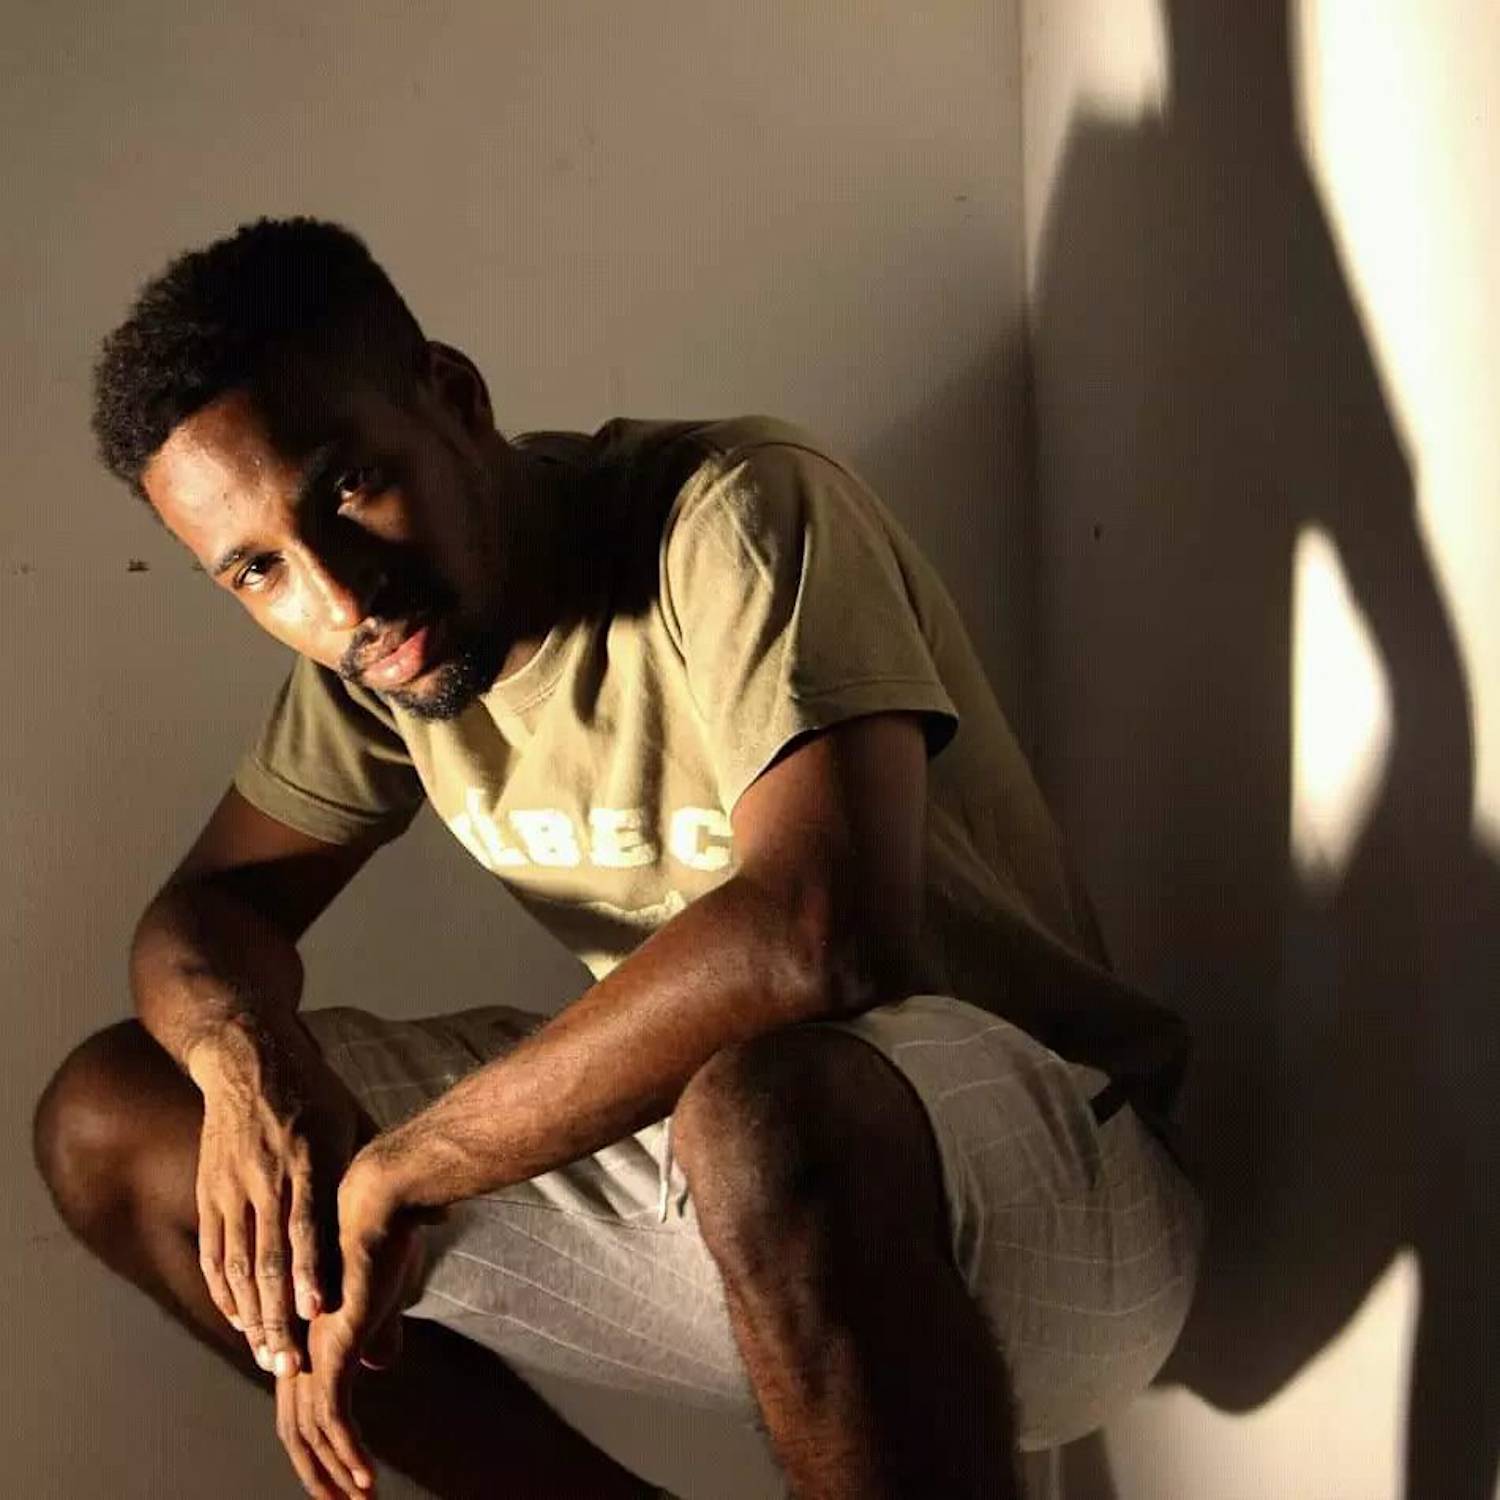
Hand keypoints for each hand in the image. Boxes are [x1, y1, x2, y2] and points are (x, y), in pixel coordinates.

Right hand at [189, 1015, 377, 1378]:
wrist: (249, 1058)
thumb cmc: (316, 1093)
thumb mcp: (357, 1120)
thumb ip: (389, 1170)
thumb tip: (447, 1215)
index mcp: (309, 1155)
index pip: (308, 1222)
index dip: (311, 1270)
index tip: (318, 1312)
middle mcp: (267, 1173)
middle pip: (269, 1256)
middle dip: (280, 1314)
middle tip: (291, 1365)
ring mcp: (233, 1184)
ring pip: (238, 1262)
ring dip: (253, 1315)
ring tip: (270, 1358)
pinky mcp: (210, 1190)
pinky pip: (214, 1251)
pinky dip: (225, 1290)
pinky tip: (240, 1321)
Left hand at [274, 1153, 433, 1499]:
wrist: (381, 1199)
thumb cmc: (386, 1234)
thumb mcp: (383, 1294)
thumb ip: (377, 1329)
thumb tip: (380, 1363)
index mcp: (306, 1334)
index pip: (301, 1405)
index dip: (319, 1446)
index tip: (342, 1476)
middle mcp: (299, 1345)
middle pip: (295, 1428)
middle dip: (318, 1473)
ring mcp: (311, 1347)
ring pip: (309, 1432)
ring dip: (334, 1473)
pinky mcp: (332, 1347)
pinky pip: (333, 1418)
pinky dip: (347, 1454)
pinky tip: (367, 1478)